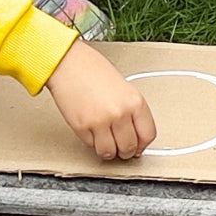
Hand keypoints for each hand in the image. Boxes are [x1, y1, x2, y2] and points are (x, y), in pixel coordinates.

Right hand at [45, 41, 156, 158]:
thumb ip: (132, 112)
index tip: (138, 146)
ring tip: (107, 143)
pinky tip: (93, 131)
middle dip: (126, 151)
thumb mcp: (124, 89)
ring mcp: (101, 122)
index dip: (142, 145)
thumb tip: (135, 136)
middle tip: (121, 148)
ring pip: (110, 153)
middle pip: (129, 147)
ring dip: (109, 152)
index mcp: (135, 102)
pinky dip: (92, 143)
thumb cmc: (93, 71)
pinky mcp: (82, 127)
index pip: (148, 135)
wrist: (68, 63)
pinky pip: (91, 146)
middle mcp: (120, 113)